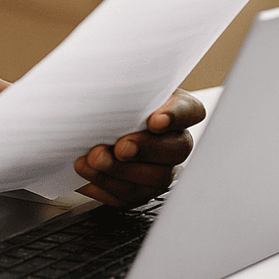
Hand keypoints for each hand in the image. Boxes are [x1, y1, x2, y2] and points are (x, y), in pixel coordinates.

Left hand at [73, 90, 205, 206]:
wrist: (91, 124)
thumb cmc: (111, 102)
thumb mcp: (119, 87)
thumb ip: (123, 87)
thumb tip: (106, 83)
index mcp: (175, 109)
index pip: (190, 111)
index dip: (176, 116)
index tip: (155, 120)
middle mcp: (175, 142)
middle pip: (175, 150)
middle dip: (144, 149)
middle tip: (120, 147)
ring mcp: (161, 170)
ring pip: (153, 178)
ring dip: (119, 171)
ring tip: (92, 161)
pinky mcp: (141, 190)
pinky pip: (129, 195)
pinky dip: (105, 185)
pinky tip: (88, 175)